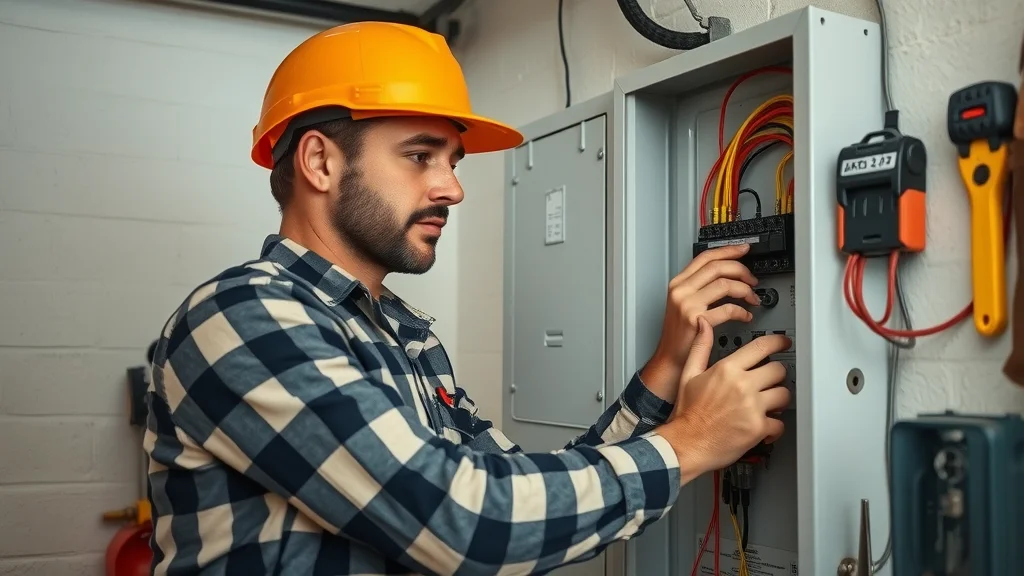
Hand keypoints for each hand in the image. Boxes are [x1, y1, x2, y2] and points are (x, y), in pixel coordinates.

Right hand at [640, 244, 760, 400]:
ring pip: (724, 283)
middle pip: (717, 266)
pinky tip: (746, 316)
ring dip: (745, 289)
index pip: (705, 257)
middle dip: (741, 269)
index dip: (728, 250)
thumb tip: (726, 275)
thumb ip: (699, 287)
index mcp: (678, 283)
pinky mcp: (697, 320)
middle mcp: (681, 290)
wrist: (670, 360)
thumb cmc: (680, 335)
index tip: (744, 249)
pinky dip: (742, 311)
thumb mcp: (684, 304)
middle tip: (753, 278)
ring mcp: (688, 304)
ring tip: (753, 298)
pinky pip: (728, 308)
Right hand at [656, 317, 790, 483]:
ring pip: (784, 395)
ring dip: (779, 400)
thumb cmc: (687, 413)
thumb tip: (703, 326)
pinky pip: (780, 423)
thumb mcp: (689, 375)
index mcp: (727, 370)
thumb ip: (700, 347)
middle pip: (778, 370)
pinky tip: (766, 427)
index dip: (778, 342)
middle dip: (776, 375)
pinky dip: (775, 427)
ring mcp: (752, 407)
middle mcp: (742, 386)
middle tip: (771, 381)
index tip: (784, 343)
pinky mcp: (758, 428)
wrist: (686, 444)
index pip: (761, 347)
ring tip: (769, 404)